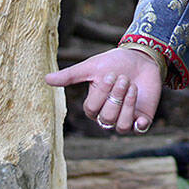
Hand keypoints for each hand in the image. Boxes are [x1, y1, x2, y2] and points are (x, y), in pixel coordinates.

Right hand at [45, 47, 162, 133]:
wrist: (140, 58)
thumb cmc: (114, 63)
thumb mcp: (92, 67)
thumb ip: (71, 76)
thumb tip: (46, 79)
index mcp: (94, 106)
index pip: (92, 109)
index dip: (102, 93)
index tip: (110, 74)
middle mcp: (108, 116)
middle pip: (107, 118)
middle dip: (116, 96)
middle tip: (123, 78)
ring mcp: (125, 119)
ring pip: (121, 126)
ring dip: (127, 104)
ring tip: (132, 86)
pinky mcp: (142, 119)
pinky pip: (140, 129)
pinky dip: (140, 124)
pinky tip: (140, 114)